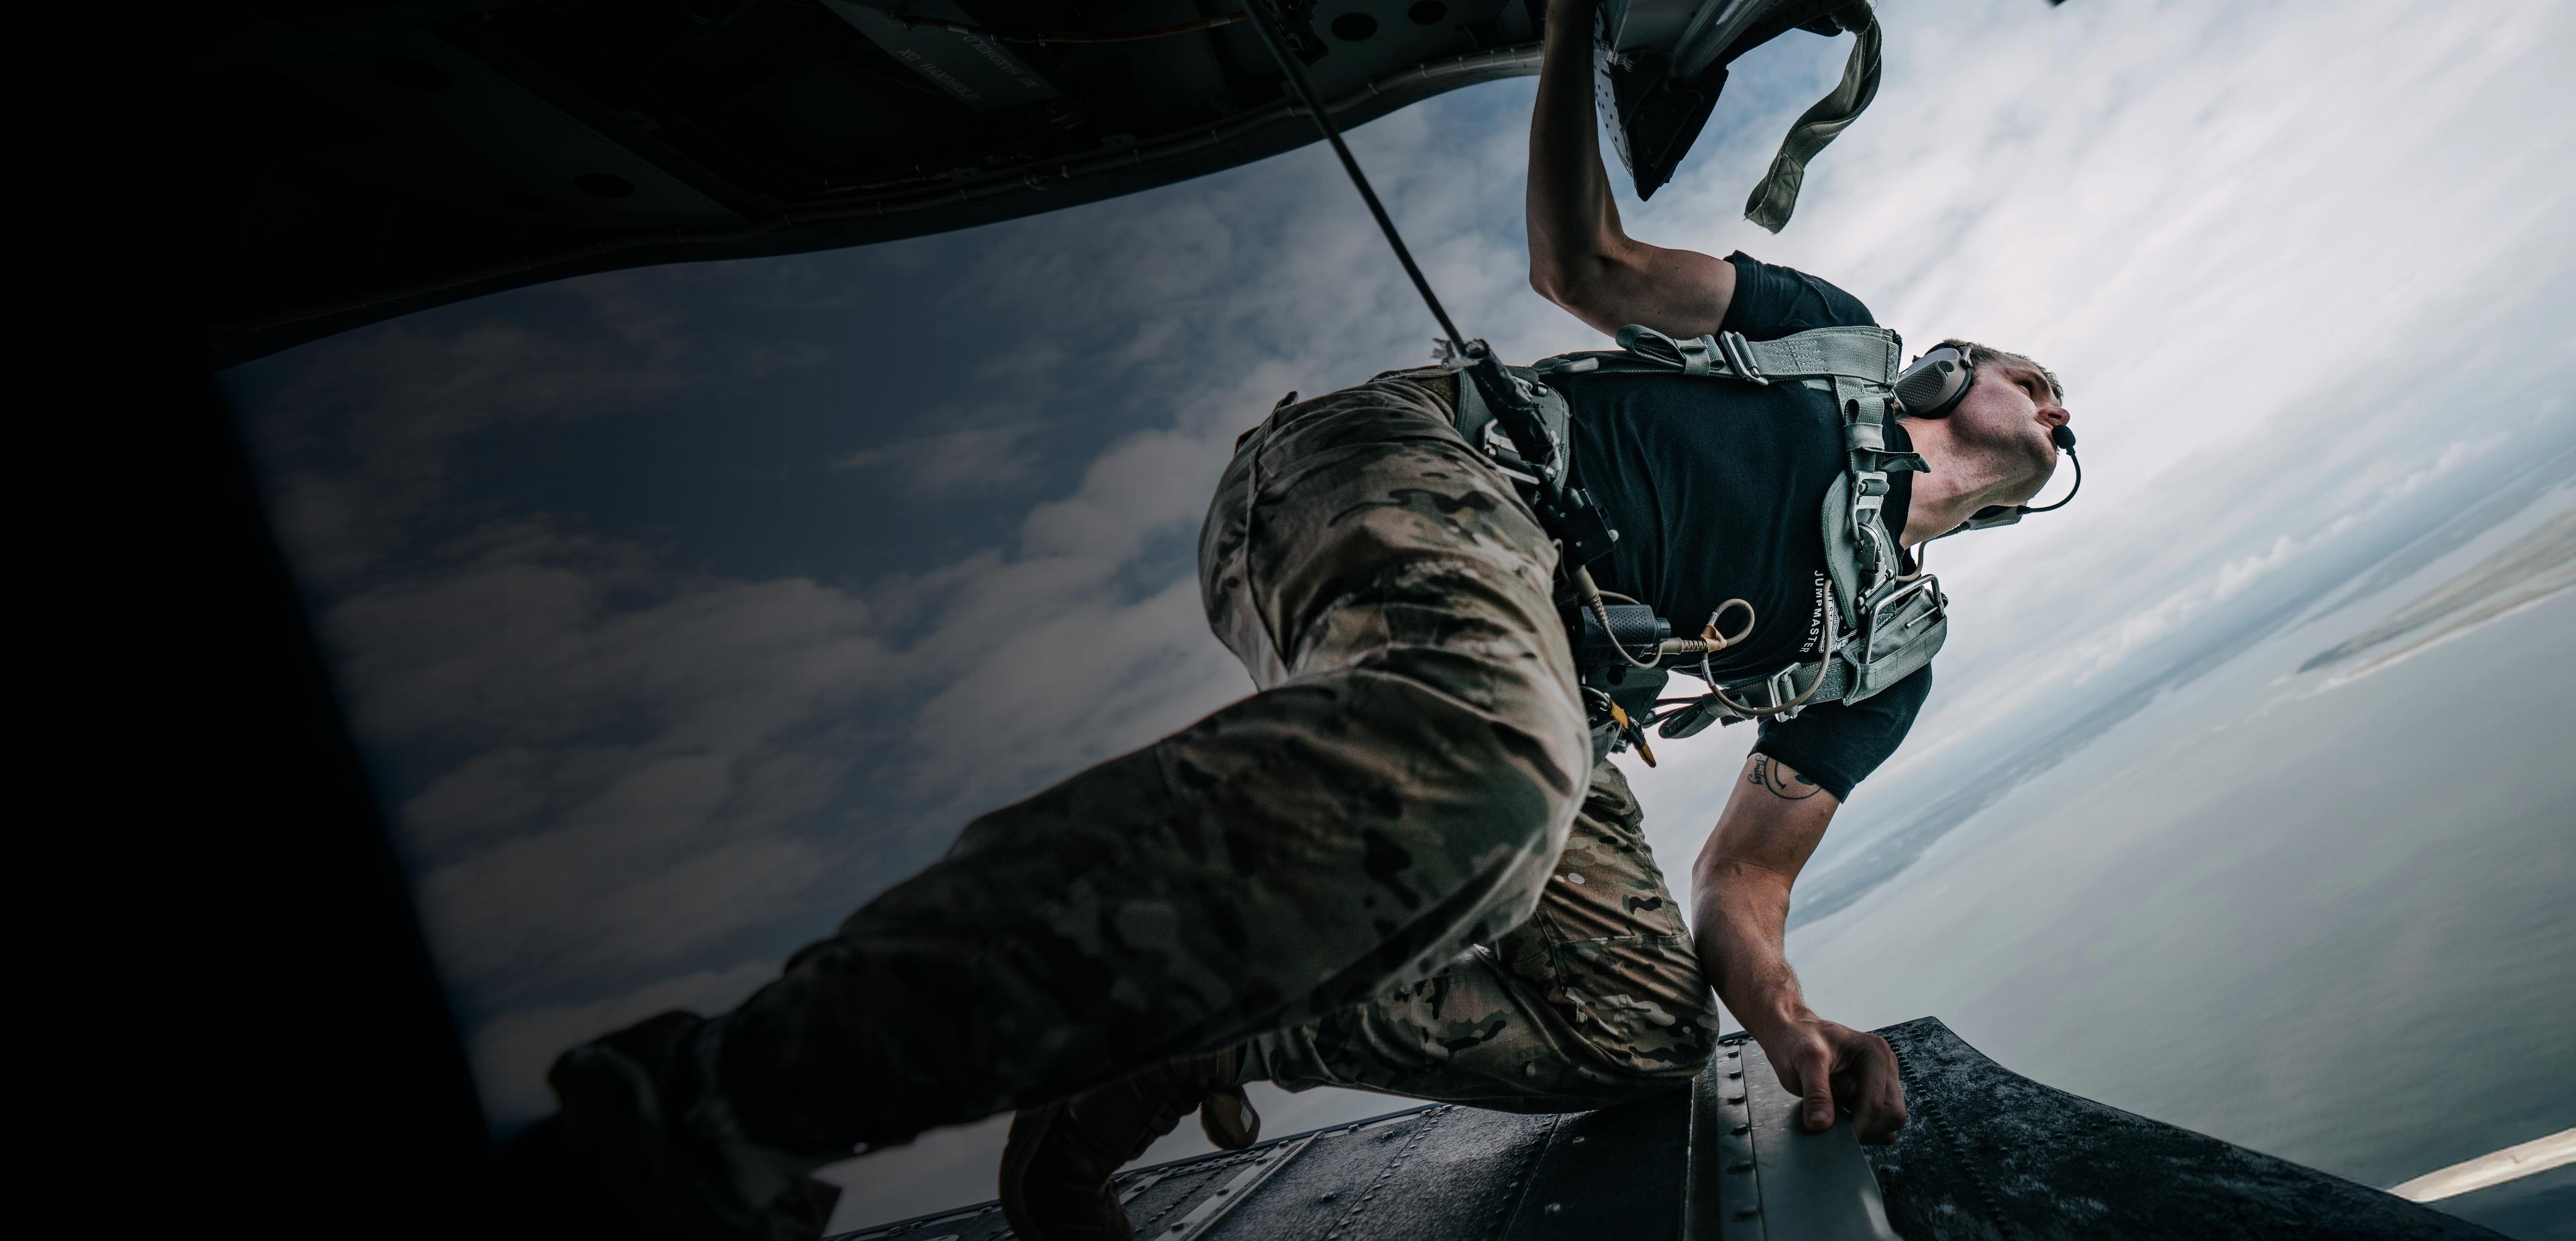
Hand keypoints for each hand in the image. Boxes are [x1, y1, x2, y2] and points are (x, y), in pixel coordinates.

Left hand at [1759, 1017, 1907, 1142]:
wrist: (1791, 1034)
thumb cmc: (1797, 1040)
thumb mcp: (1803, 1062)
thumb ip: (1815, 1093)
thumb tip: (1821, 1124)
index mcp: (1874, 1053)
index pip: (1876, 1103)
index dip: (1857, 1126)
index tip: (1834, 1140)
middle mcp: (1885, 1065)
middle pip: (1893, 1114)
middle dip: (1866, 1128)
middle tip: (1836, 1131)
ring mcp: (1882, 1080)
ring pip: (1890, 1121)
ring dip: (1866, 1130)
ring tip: (1836, 1120)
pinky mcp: (1874, 1092)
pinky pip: (1879, 1121)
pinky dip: (1863, 1127)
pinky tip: (1839, 1118)